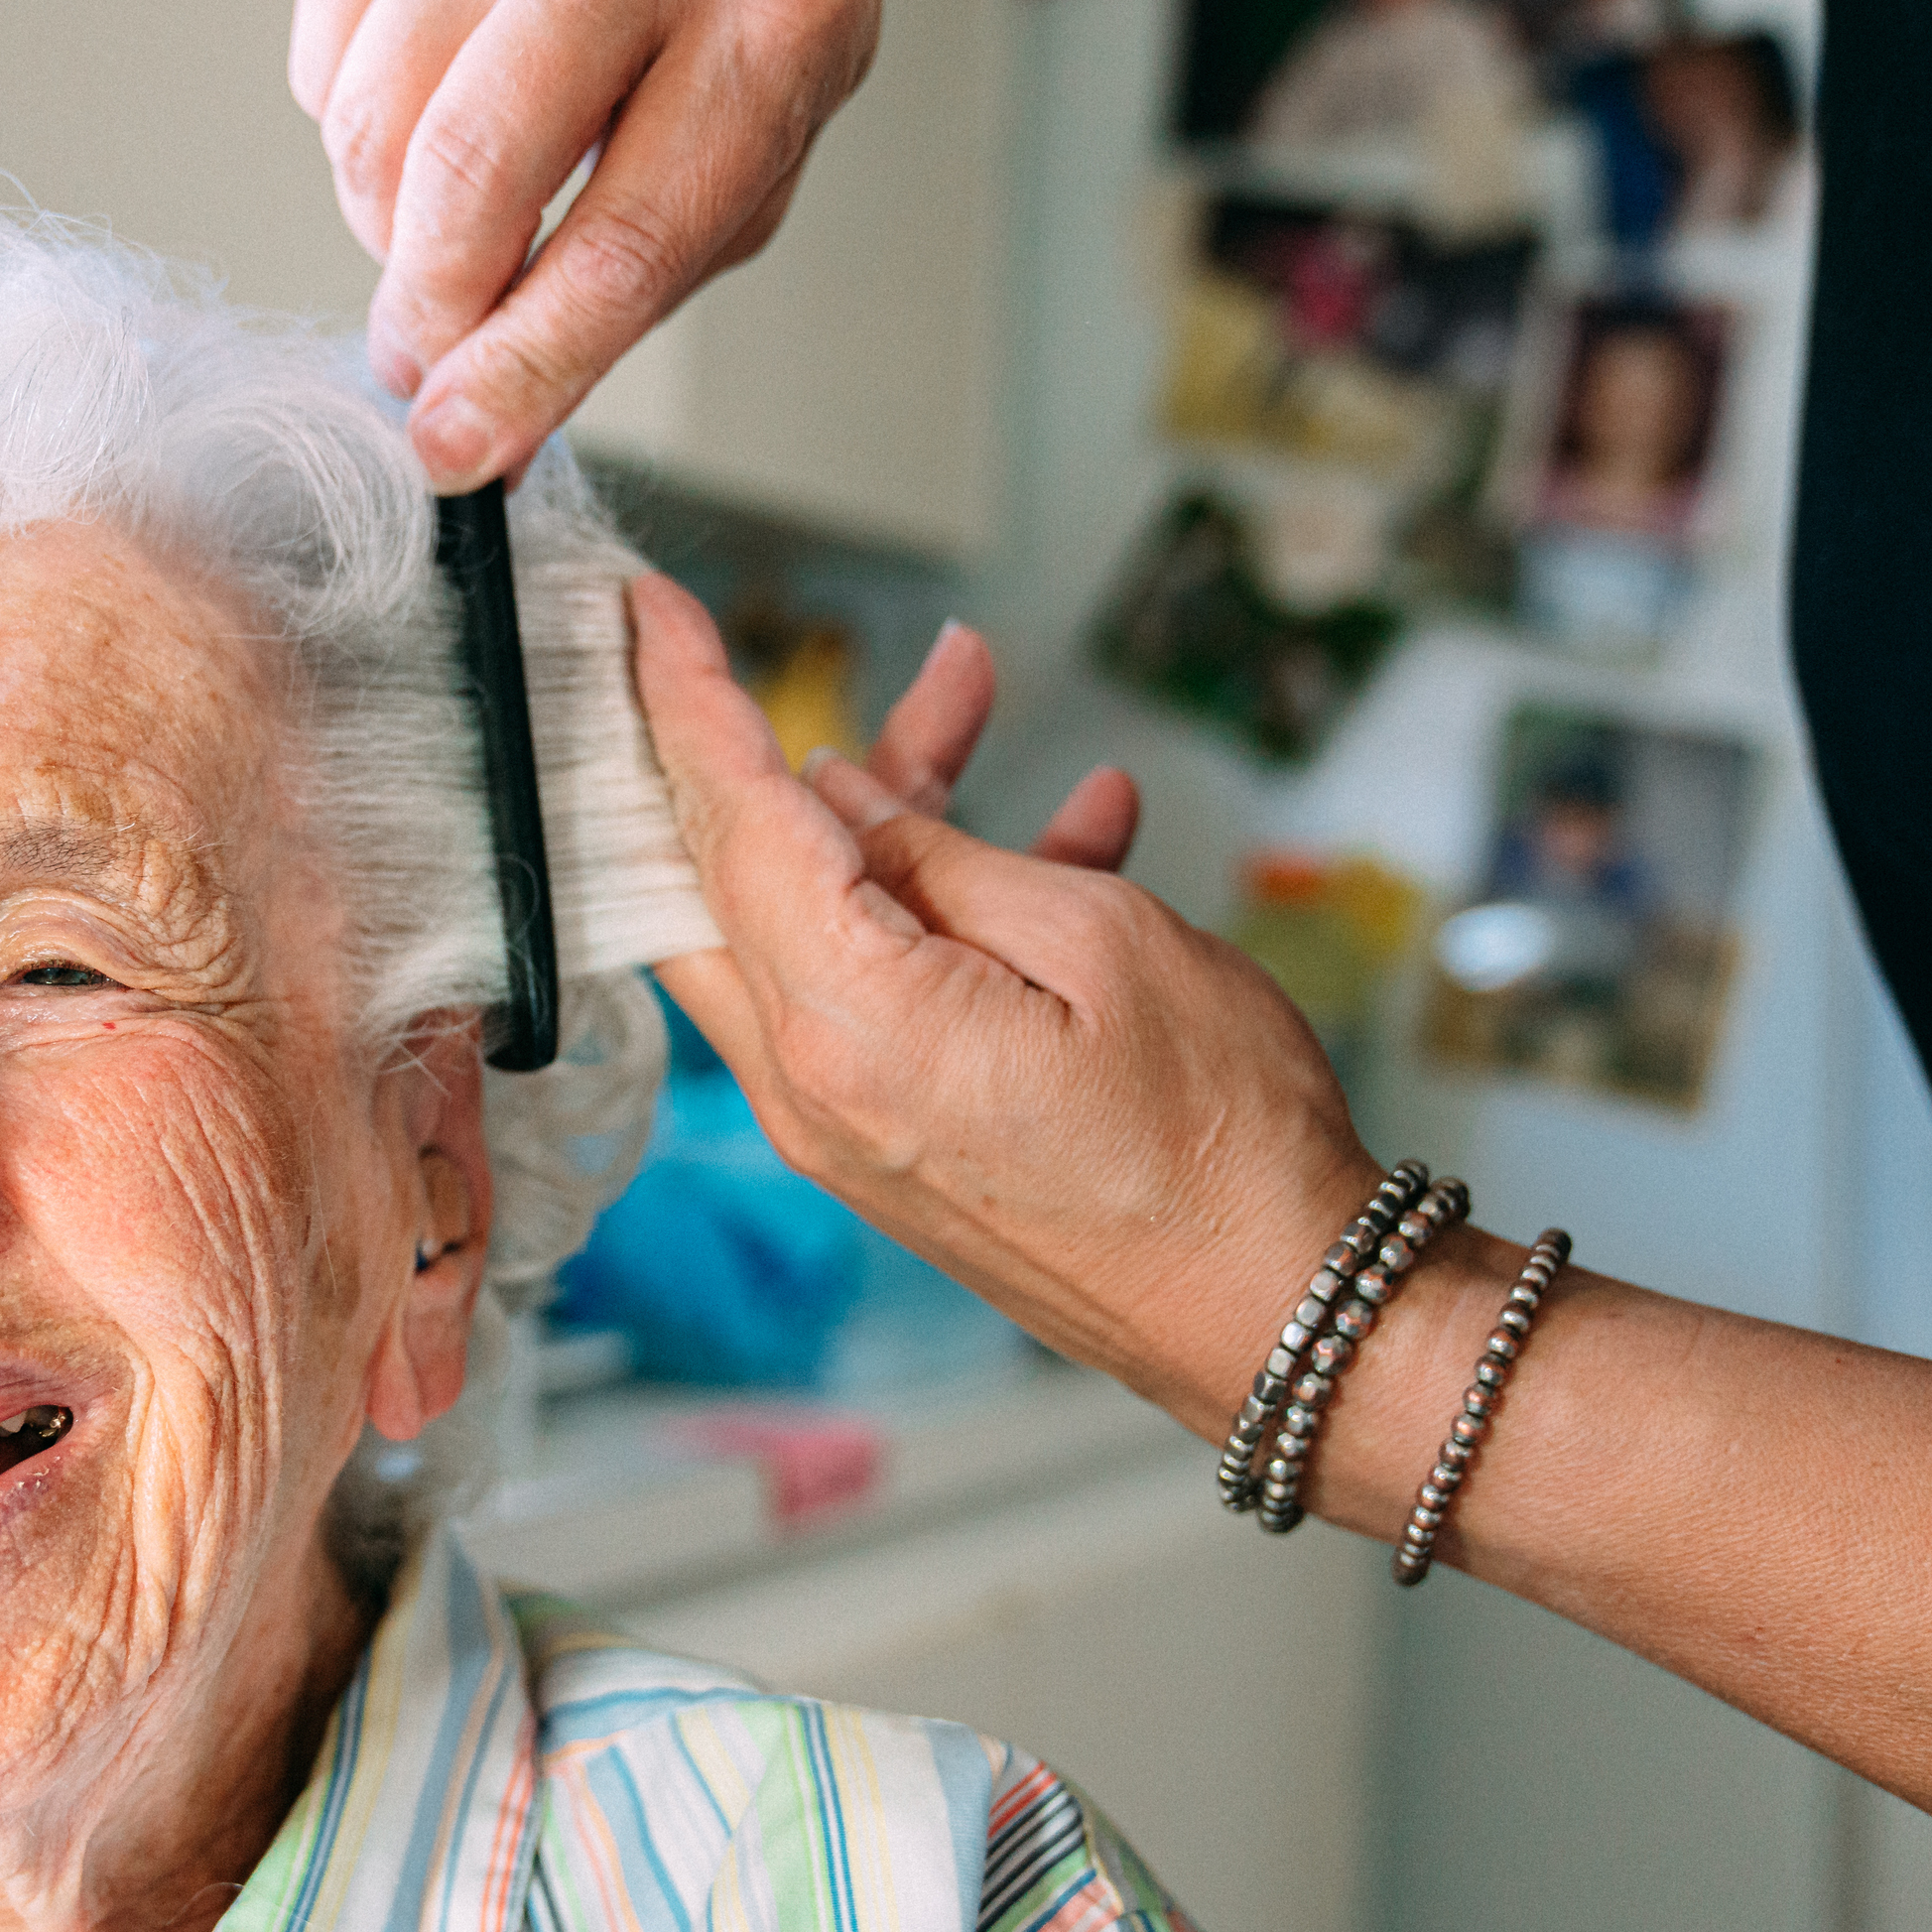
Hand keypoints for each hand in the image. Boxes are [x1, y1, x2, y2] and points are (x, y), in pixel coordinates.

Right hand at [292, 0, 895, 488]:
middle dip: (427, 314)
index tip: (458, 449)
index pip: (624, 245)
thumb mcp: (769, 119)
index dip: (524, 371)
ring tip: (450, 218)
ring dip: (388, 225)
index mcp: (773, 14)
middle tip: (424, 364)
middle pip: (467, 176)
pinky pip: (326, 51)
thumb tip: (497, 408)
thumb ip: (647, 264)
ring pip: (369, 121)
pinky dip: (358, 121)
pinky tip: (433, 98)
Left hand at [627, 574, 1380, 1420]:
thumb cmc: (1219, 1147)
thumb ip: (941, 860)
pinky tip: (1064, 830)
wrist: (1282, 1317)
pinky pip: (875, 991)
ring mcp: (847, 1124)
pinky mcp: (892, 1144)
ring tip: (978, 693)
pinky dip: (938, 907)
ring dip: (886, 809)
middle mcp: (813, 1086)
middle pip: (726, 880)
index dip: (684, 702)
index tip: (648, 614)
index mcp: (849, 1024)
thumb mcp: (1099, 942)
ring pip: (807, 922)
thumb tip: (834, 797)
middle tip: (813, 650)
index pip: (722, 826)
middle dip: (772, 744)